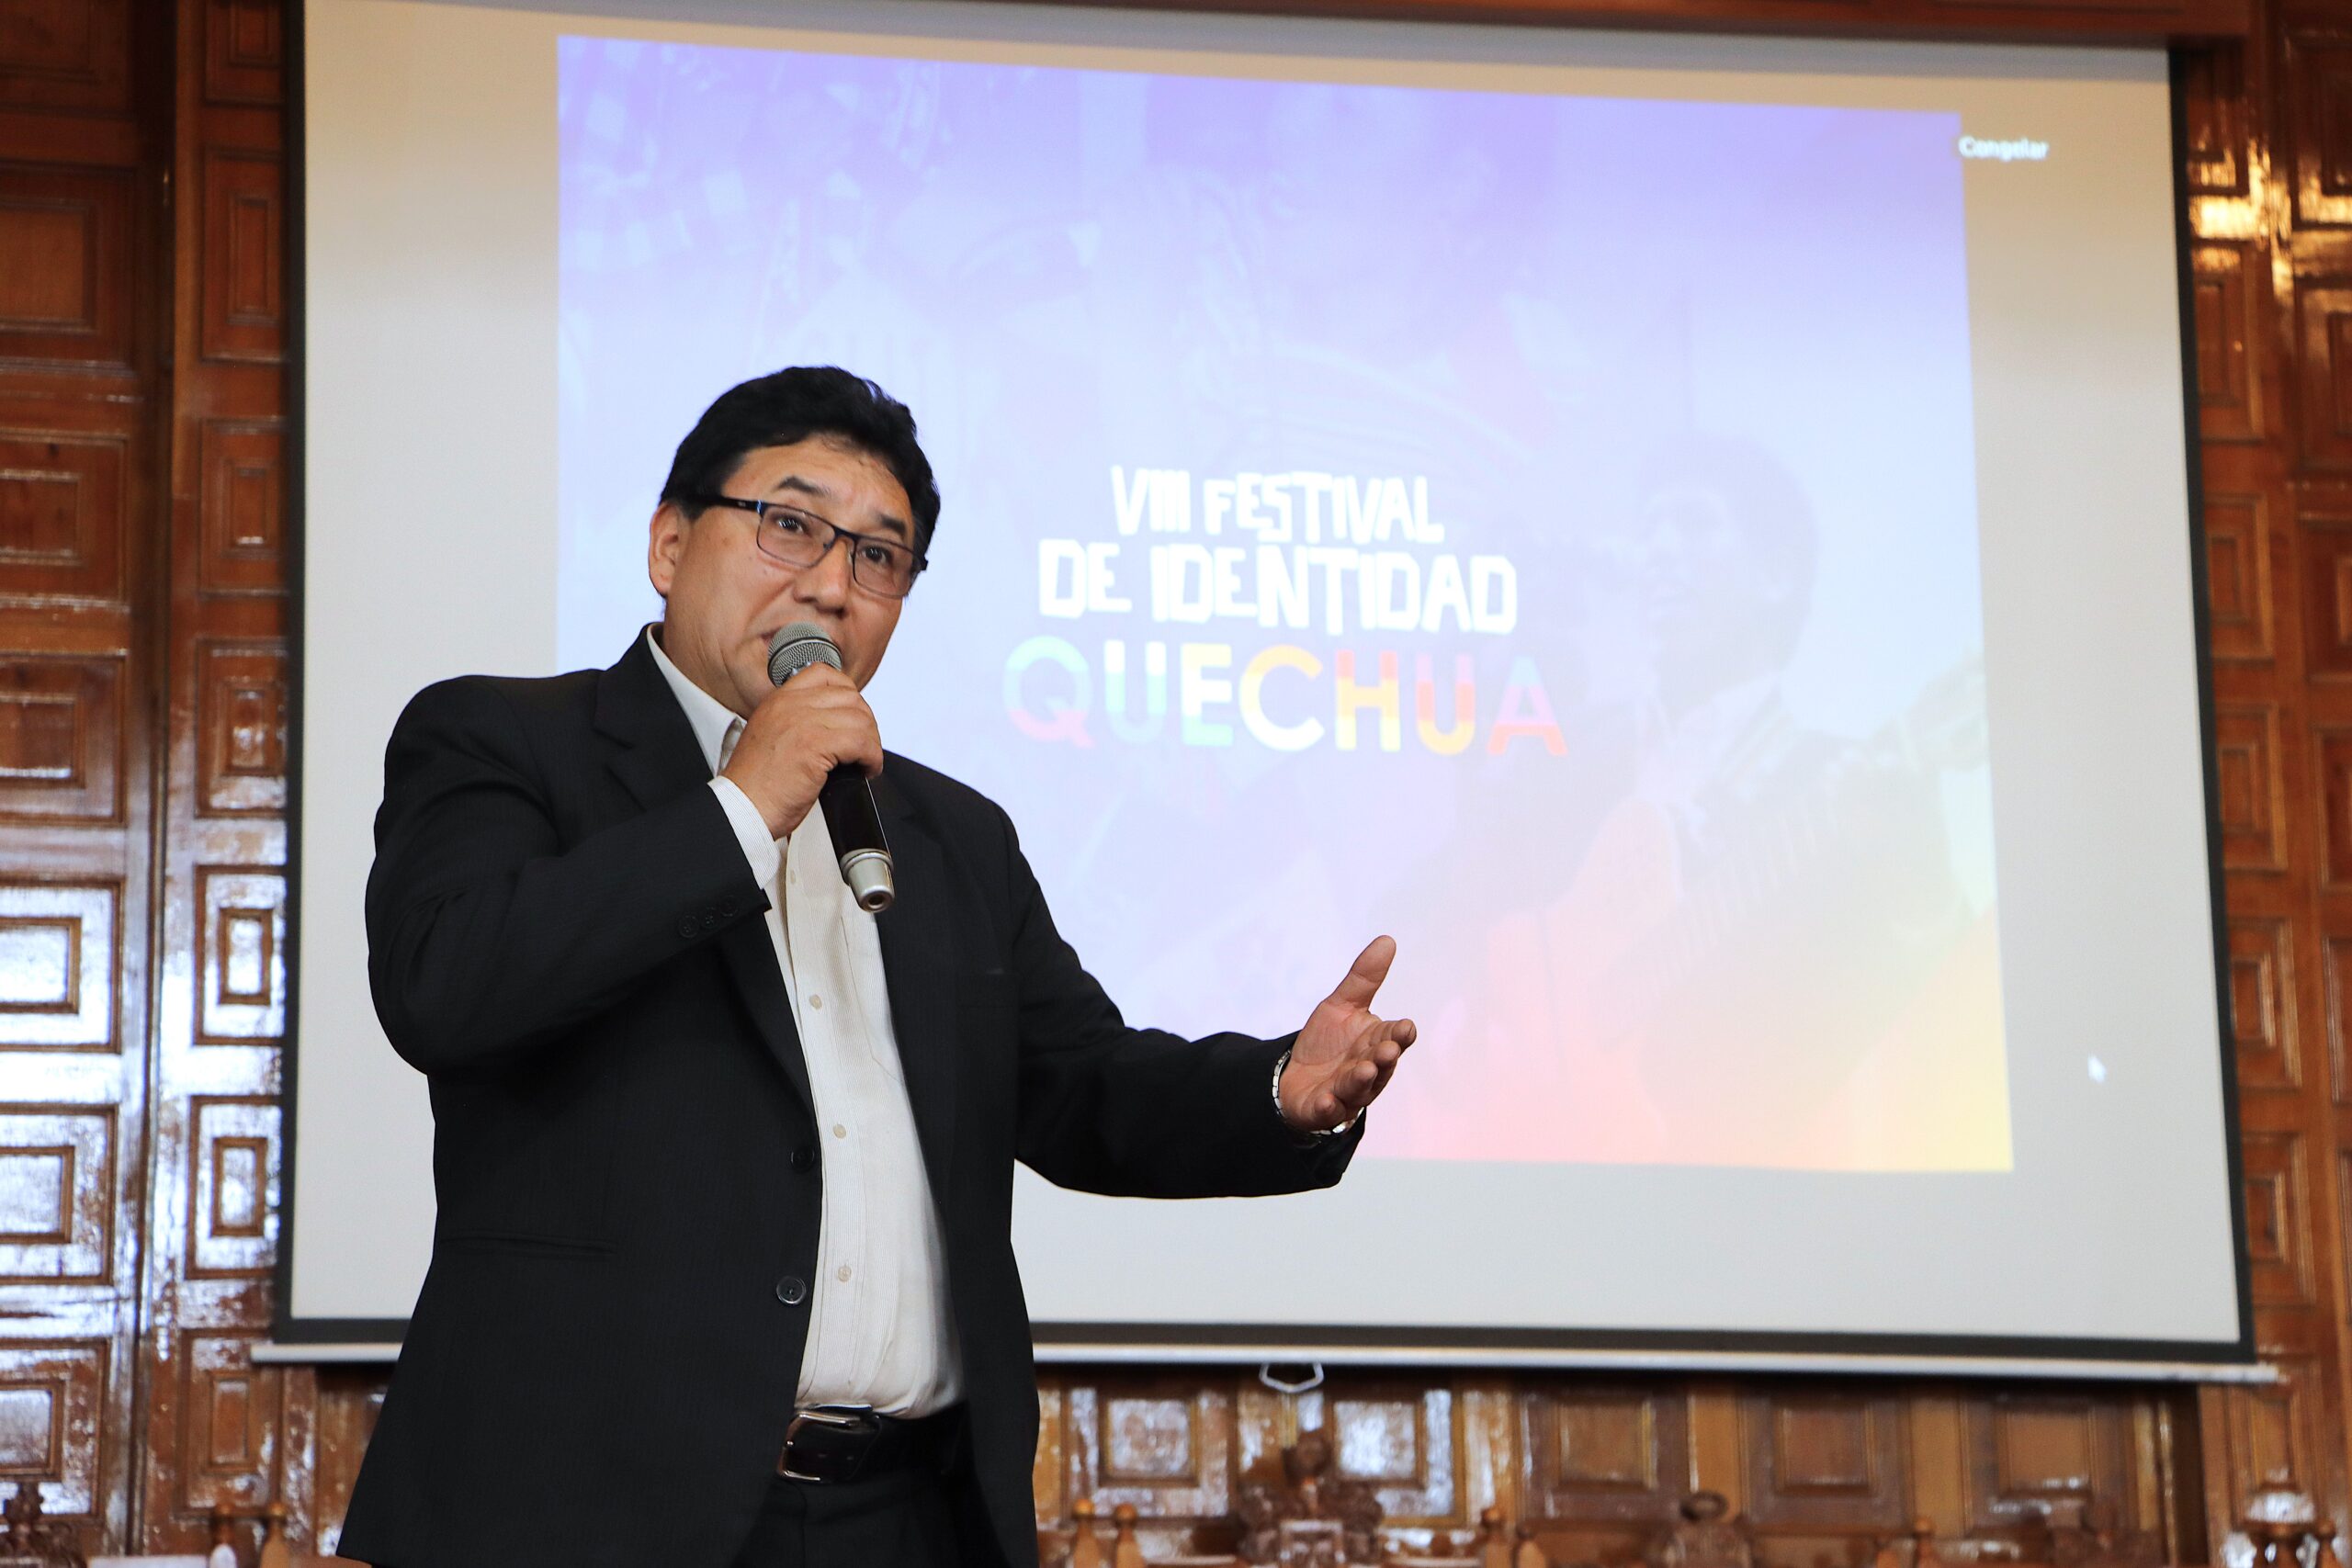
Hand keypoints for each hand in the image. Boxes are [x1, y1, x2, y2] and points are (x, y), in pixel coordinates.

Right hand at [719, 664, 882, 837]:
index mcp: (778, 700)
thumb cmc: (756, 785)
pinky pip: (861, 742)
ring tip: (865, 761)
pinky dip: (872, 757)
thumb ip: (797, 722)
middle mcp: (790, 705)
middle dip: (865, 722)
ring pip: (860, 719)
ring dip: (871, 742)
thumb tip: (834, 725)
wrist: (742, 808)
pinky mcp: (815, 745)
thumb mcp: (771, 737)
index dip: (848, 694)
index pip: (824, 674)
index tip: (853, 718)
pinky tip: (865, 769)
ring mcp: (803, 722)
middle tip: (864, 746)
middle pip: (850, 697)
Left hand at [1278, 935, 1417, 1132]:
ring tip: (1364, 1069)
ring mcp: (1348, 1092)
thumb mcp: (1342, 1005)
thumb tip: (1388, 939)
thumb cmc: (1329, 1043)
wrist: (1296, 1077)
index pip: (1394, 1037)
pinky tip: (1326, 1101)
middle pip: (1381, 1064)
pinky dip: (1329, 1107)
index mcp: (1376, 1042)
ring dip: (1362, 1080)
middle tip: (1388, 1049)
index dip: (1400, 1034)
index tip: (1406, 1027)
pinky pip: (1329, 1111)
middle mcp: (1368, 1069)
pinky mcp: (1324, 1109)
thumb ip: (1364, 978)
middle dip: (1385, 1057)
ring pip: (1359, 1088)